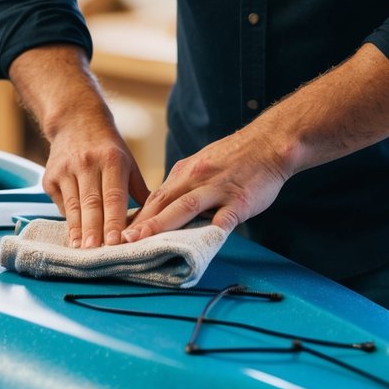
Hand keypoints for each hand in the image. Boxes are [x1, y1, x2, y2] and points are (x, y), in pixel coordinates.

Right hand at [44, 116, 150, 247]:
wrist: (75, 121)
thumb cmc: (108, 148)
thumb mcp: (128, 162)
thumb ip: (139, 190)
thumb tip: (155, 218)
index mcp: (111, 160)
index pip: (113, 196)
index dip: (113, 220)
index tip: (115, 242)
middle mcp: (87, 164)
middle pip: (91, 203)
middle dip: (93, 230)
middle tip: (95, 253)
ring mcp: (65, 170)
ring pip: (73, 206)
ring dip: (77, 230)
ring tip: (81, 250)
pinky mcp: (50, 177)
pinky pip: (61, 203)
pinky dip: (68, 221)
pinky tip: (73, 237)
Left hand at [122, 124, 286, 241]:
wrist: (270, 143)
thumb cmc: (236, 159)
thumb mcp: (202, 166)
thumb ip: (184, 187)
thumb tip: (163, 209)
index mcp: (185, 173)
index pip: (155, 197)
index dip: (136, 217)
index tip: (120, 233)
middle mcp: (196, 179)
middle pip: (162, 202)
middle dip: (139, 223)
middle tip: (119, 240)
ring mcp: (217, 189)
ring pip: (184, 207)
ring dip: (160, 224)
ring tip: (141, 240)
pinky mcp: (239, 201)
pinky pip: (223, 218)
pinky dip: (209, 230)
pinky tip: (197, 245)